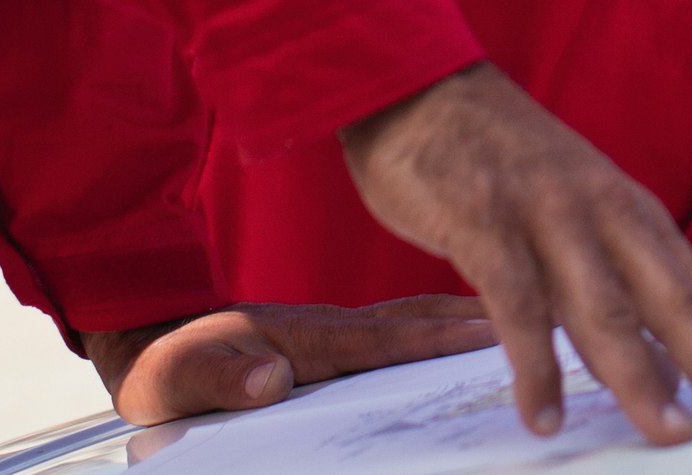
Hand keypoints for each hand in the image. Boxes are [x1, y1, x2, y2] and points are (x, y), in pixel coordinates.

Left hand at [85, 296, 493, 422]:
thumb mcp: (179, 377)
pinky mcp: (332, 342)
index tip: (497, 330)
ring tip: (530, 317)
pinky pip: (399, 331)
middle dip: (479, 321)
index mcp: (304, 339)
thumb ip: (223, 379)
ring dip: (467, 318)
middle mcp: (330, 330)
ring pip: (414, 321)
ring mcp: (334, 333)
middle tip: (547, 312)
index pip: (384, 341)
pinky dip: (441, 323)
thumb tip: (271, 380)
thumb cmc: (165, 365)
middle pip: (417, 323)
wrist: (144, 337)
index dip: (439, 338)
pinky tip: (470, 326)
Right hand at [342, 63, 691, 446]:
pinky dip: (535, 365)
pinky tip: (544, 416)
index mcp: (632, 210)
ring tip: (669, 433)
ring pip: (605, 307)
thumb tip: (661, 357)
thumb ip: (614, 276)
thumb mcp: (577, 209)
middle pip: (671, 299)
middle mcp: (603, 211)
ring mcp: (547, 216)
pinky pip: (518, 305)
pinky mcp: (487, 224)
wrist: (424, 89)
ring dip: (639, 377)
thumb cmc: (504, 162)